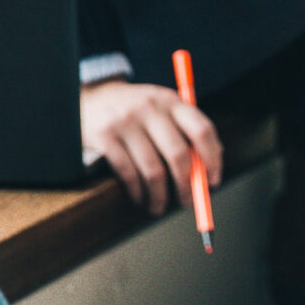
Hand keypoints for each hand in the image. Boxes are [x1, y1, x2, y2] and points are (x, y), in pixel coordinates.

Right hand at [81, 79, 223, 214]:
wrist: (91, 98)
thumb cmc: (136, 111)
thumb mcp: (162, 109)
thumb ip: (186, 131)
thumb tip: (210, 168)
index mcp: (171, 100)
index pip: (202, 130)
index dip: (212, 159)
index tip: (213, 181)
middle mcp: (150, 108)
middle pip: (178, 154)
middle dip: (186, 185)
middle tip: (186, 202)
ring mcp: (126, 121)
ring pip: (153, 170)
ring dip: (160, 196)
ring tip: (159, 206)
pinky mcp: (105, 136)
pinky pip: (128, 173)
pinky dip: (138, 192)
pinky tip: (140, 197)